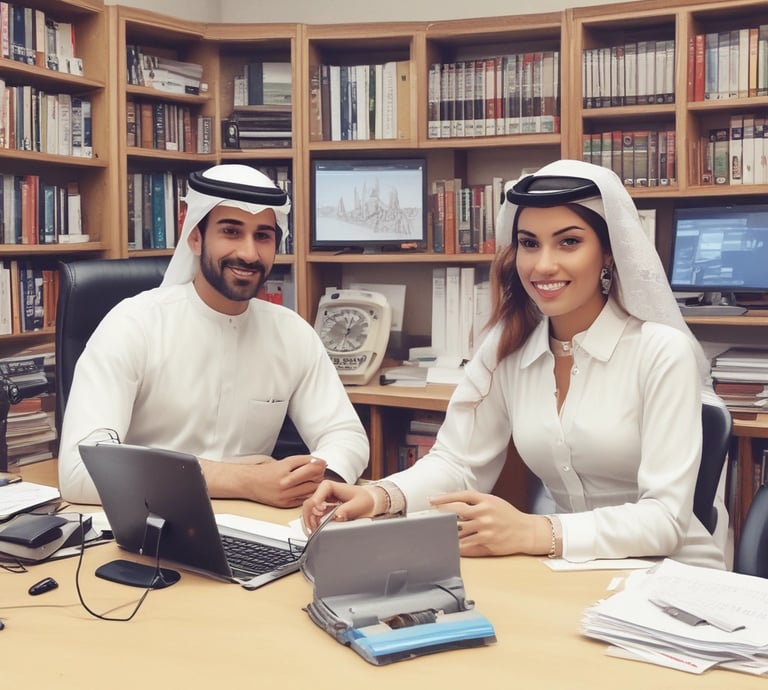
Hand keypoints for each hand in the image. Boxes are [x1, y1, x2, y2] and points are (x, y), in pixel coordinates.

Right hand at [201, 455, 327, 507]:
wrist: (249, 483)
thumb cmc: (265, 472)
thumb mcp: (282, 462)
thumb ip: (299, 462)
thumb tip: (317, 463)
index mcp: (284, 467)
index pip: (308, 463)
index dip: (318, 462)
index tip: (322, 462)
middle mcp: (284, 481)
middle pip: (312, 476)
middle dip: (319, 472)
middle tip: (318, 471)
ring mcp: (285, 494)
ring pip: (311, 488)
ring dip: (315, 483)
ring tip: (312, 480)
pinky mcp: (285, 503)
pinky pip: (304, 499)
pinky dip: (307, 494)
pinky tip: (304, 489)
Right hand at [301, 480, 374, 532]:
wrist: (369, 502)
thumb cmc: (364, 500)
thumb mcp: (358, 505)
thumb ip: (347, 510)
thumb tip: (337, 516)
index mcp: (329, 486)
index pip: (316, 496)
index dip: (315, 506)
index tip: (320, 514)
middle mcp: (323, 492)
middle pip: (309, 505)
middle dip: (310, 518)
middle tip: (315, 530)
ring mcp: (321, 500)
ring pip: (308, 511)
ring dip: (310, 522)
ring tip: (315, 533)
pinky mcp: (322, 508)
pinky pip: (312, 516)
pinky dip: (313, 524)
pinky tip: (316, 530)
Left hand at [430, 490, 544, 556]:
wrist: (527, 531)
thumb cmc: (508, 516)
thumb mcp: (494, 503)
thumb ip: (476, 502)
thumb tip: (453, 505)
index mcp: (486, 500)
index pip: (461, 496)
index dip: (444, 498)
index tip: (432, 500)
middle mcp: (485, 513)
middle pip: (456, 512)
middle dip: (441, 515)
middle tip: (430, 517)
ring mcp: (486, 529)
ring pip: (459, 531)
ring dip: (446, 532)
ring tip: (436, 532)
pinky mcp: (487, 543)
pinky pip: (467, 545)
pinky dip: (457, 546)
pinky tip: (450, 545)